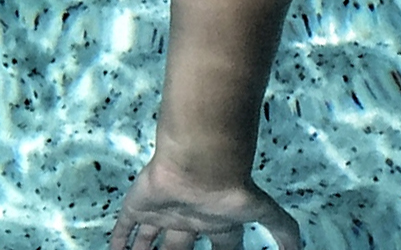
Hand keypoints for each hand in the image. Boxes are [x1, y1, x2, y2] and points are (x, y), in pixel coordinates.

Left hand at [110, 154, 301, 249]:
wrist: (201, 160)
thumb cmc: (230, 186)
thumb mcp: (262, 211)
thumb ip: (282, 229)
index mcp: (216, 221)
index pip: (219, 248)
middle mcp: (190, 217)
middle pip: (181, 248)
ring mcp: (164, 211)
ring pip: (151, 241)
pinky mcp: (140, 205)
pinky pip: (124, 227)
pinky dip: (117, 241)